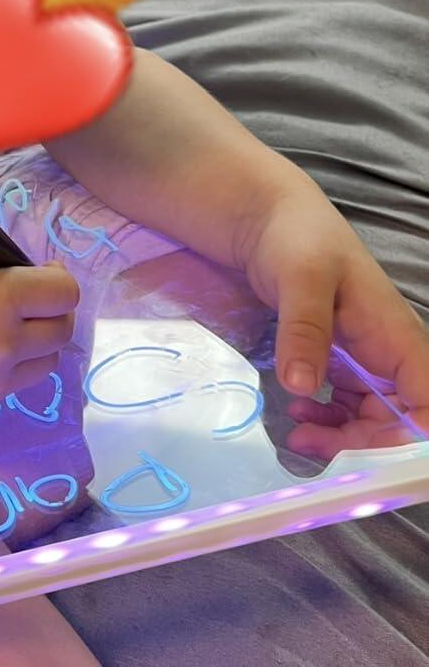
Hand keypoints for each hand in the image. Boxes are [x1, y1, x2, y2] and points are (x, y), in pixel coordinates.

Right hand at [0, 243, 79, 412]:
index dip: (58, 278)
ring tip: (2, 328)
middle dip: (50, 310)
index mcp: (1, 301)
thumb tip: (28, 284)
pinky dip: (4, 366)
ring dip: (34, 343)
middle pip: (61, 331)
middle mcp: (5, 347)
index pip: (65, 293)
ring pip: (43, 364)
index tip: (43, 272)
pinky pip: (9, 384)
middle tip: (27, 299)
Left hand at [236, 182, 428, 458]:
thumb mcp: (300, 277)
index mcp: (397, 337)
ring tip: (298, 432)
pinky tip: (297, 411)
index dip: (410, 440)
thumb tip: (301, 385)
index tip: (370, 459)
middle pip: (399, 421)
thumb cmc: (294, 237)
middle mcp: (388, 353)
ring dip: (343, 436)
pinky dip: (328, 417)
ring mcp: (363, 356)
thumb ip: (305, 328)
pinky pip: (345, 402)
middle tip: (311, 444)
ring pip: (372, 417)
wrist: (262, 215)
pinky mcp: (336, 356)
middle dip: (364, 444)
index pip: (428, 406)